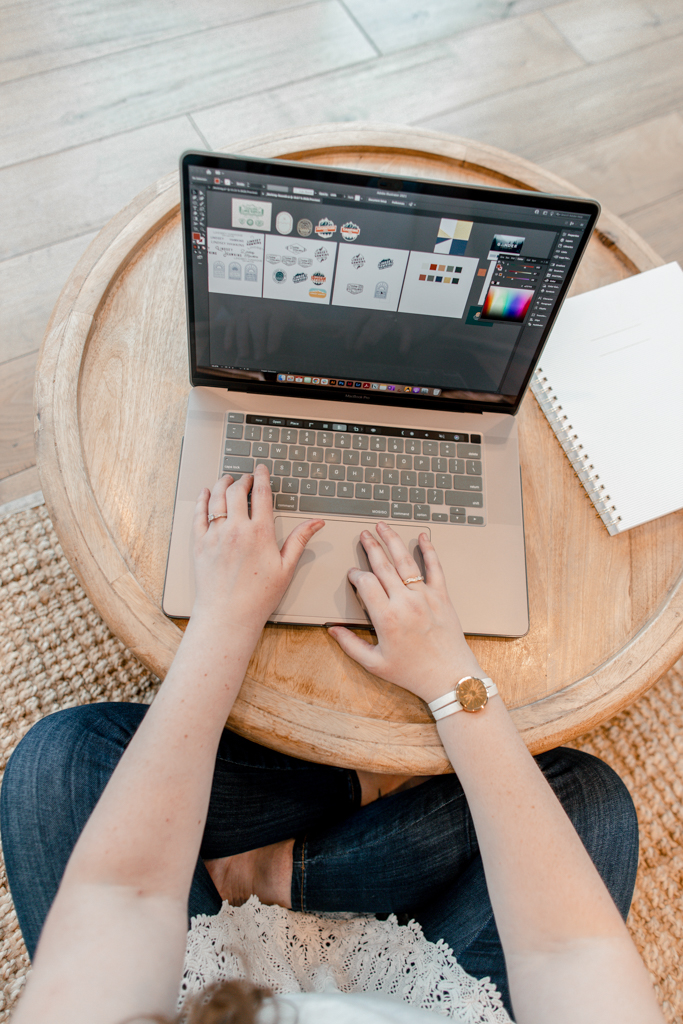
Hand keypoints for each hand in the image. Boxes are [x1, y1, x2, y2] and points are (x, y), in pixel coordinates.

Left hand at [191, 466, 323, 636]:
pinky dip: (203, 499)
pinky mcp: (199, 543)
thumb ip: (299, 540)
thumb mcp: (286, 568)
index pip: (261, 494)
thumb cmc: (258, 596)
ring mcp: (215, 535)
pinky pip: (198, 513)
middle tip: (246, 476)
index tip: (261, 469)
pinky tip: (206, 493)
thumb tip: (316, 522)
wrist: (228, 615)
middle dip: (243, 479)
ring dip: (223, 483)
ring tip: (227, 479)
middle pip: (237, 491)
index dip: (261, 477)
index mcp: (260, 533)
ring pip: (217, 498)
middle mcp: (236, 529)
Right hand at [328, 523, 483, 704]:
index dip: (356, 574)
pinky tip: (422, 538)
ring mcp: (425, 597)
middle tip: (364, 534)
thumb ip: (350, 645)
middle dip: (371, 546)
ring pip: (405, 561)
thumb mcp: (374, 663)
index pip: (366, 583)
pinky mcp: (442, 597)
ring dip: (392, 541)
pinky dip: (429, 550)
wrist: (449, 677)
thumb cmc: (413, 673)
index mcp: (387, 618)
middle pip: (383, 565)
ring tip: (383, 527)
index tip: (352, 573)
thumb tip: (332, 630)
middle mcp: (405, 602)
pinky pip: (435, 568)